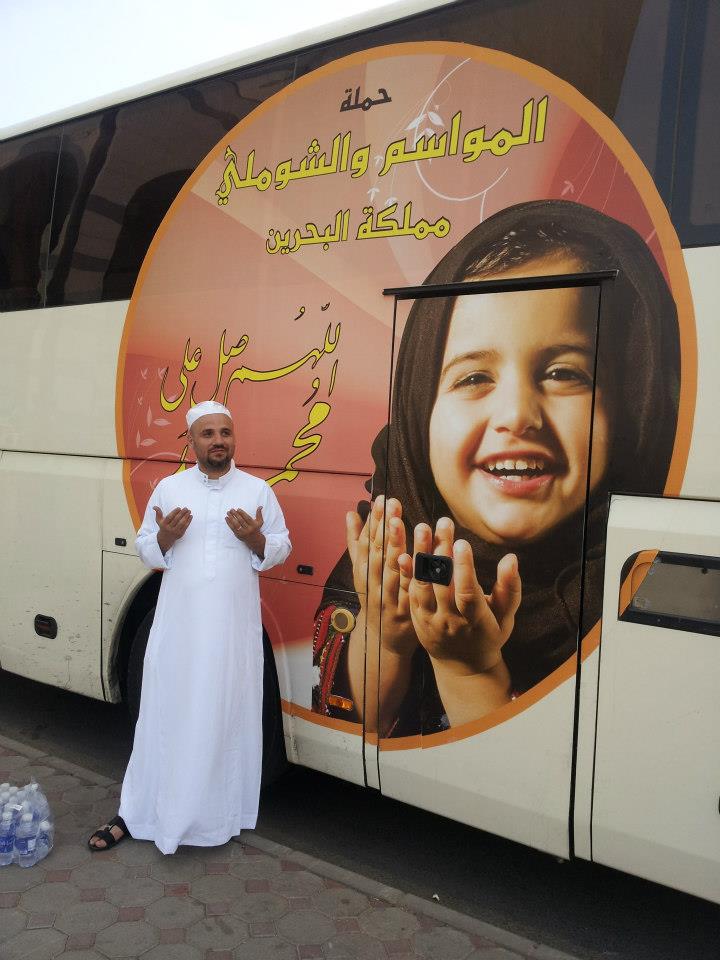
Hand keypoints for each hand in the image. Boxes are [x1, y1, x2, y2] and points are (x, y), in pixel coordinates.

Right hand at [154, 506, 191, 553]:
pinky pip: (185, 527)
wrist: (165, 539)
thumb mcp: (159, 521)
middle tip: (186, 508)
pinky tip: (190, 516)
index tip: (179, 508)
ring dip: (186, 516)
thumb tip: (154, 507)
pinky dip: (189, 521)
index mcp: (164, 524)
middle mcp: (169, 528)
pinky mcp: (180, 534)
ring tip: (189, 511)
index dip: (174, 512)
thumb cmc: (163, 527)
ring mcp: (175, 532)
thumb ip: (158, 513)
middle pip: (176, 520)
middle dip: (182, 513)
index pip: (169, 517)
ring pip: (182, 523)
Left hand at [226, 506, 264, 557]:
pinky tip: (226, 518)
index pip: (247, 518)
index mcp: (253, 525)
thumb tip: (260, 506)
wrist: (254, 540)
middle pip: (241, 521)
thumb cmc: (256, 528)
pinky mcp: (238, 535)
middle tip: (231, 509)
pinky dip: (229, 523)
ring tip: (228, 513)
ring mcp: (243, 533)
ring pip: (236, 524)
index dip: (242, 513)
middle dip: (235, 514)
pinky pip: (232, 528)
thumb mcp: (259, 522)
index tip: (237, 509)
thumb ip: (259, 514)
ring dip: (231, 518)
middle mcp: (248, 529)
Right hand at [346, 496, 415, 656]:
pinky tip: (412, 560)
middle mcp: (374, 584)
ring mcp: (388, 598)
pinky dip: (408, 576)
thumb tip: (351, 513)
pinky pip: (408, 591)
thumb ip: (357, 543)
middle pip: (378, 553)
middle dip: (384, 527)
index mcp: (365, 572)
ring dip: (395, 546)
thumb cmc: (376, 599)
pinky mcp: (405, 612)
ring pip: (391, 570)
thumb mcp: (363, 572)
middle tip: (391, 504)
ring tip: (399, 523)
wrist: (383, 642)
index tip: (381, 499)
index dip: (374, 520)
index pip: (369, 542)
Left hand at [399, 518, 521, 676]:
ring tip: (423, 528)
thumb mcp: (505, 616)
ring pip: (422, 585)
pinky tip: (404, 551)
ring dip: (421, 555)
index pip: (467, 593)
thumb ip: (510, 588)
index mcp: (475, 620)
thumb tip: (511, 559)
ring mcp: (430, 620)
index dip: (464, 569)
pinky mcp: (416, 617)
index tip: (462, 543)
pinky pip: (409, 592)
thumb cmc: (488, 634)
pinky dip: (406, 573)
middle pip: (442, 584)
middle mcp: (450, 621)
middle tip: (443, 522)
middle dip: (442, 551)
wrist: (462, 666)